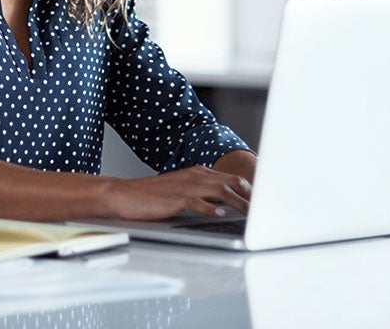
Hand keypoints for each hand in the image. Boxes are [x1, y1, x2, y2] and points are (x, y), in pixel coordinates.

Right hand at [101, 165, 252, 220]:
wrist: (124, 194)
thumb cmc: (152, 195)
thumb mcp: (181, 189)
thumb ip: (202, 192)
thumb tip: (223, 202)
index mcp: (197, 173)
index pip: (230, 178)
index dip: (248, 188)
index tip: (261, 199)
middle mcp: (194, 176)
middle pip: (230, 182)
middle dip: (250, 195)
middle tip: (264, 207)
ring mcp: (186, 186)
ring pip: (219, 192)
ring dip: (238, 202)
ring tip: (251, 213)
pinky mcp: (176, 199)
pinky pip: (198, 203)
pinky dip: (211, 209)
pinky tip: (221, 216)